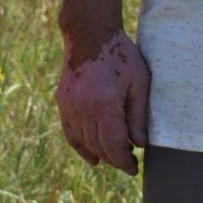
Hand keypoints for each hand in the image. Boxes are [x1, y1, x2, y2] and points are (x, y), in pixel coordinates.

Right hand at [55, 30, 150, 175]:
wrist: (90, 34)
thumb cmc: (121, 56)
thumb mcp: (139, 82)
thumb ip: (138, 115)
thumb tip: (139, 144)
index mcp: (105, 104)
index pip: (113, 145)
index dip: (124, 162)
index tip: (134, 169)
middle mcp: (83, 109)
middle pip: (99, 147)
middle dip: (115, 159)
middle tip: (129, 162)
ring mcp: (69, 107)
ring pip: (84, 143)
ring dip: (100, 154)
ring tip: (115, 156)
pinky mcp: (63, 103)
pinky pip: (71, 133)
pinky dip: (81, 147)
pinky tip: (93, 156)